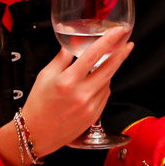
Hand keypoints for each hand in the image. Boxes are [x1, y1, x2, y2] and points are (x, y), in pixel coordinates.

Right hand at [19, 25, 132, 154]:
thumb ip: (62, 58)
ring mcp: (90, 106)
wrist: (37, 134)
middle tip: (128, 44)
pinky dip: (103, 86)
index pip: (93, 56)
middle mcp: (81, 94)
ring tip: (98, 68)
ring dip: (108, 71)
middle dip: (121, 55)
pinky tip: (94, 84)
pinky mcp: (94, 116)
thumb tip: (71, 43)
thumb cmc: (38, 104)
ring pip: (107, 82)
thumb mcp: (45, 76)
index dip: (108, 41)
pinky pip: (105, 95)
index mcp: (68, 81)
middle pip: (109, 69)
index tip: (118, 32)